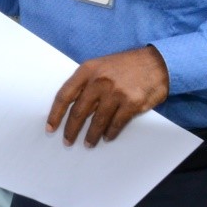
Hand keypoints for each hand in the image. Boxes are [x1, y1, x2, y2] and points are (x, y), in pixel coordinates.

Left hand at [48, 45, 170, 145]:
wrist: (156, 63)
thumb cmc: (125, 65)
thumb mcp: (100, 66)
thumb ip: (86, 83)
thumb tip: (73, 108)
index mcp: (87, 70)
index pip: (65, 95)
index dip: (55, 114)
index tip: (50, 127)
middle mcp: (99, 81)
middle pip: (79, 111)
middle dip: (71, 130)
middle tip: (67, 141)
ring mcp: (116, 93)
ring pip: (97, 121)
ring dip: (91, 135)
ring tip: (88, 143)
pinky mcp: (131, 103)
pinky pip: (116, 123)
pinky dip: (110, 133)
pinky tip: (106, 137)